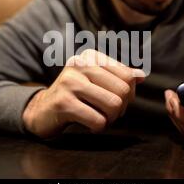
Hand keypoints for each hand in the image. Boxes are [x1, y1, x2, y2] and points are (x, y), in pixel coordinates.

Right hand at [22, 49, 145, 138]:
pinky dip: (98, 127)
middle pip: (123, 90)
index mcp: (90, 56)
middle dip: (120, 108)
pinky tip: (89, 125)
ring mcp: (70, 83)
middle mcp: (79, 64)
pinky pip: (98, 120)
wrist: (42, 110)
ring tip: (99, 119)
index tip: (114, 100)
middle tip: (108, 113)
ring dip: (110, 119)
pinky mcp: (64, 103)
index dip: (128, 94)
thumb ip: (119, 76)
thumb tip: (141, 76)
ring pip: (113, 105)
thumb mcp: (96, 81)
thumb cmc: (75, 95)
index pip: (127, 75)